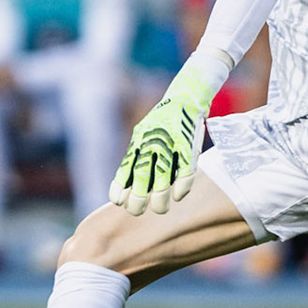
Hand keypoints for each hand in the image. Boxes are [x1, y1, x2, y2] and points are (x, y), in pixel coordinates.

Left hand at [109, 51, 227, 214]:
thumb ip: (136, 155)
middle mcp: (152, 145)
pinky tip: (178, 196)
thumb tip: (125, 185)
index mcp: (139, 142)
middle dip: (136, 200)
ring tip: (159, 209)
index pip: (125, 170)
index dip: (119, 188)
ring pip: (162, 181)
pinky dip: (182, 187)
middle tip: (136, 211)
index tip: (118, 202)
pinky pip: (185, 174)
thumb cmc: (163, 120)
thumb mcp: (143, 133)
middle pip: (141, 179)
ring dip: (159, 200)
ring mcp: (171, 147)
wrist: (186, 97)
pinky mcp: (189, 148)